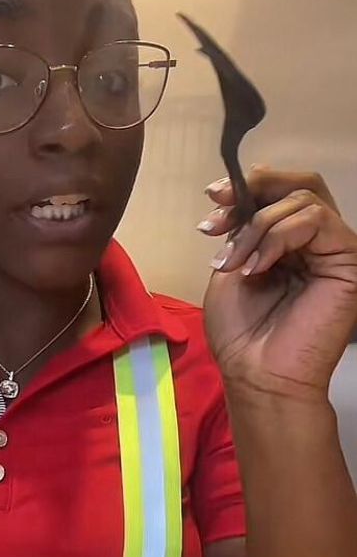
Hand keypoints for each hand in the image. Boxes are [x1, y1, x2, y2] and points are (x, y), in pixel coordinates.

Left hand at [197, 166, 356, 400]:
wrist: (257, 372)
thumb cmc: (241, 330)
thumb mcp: (232, 266)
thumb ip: (241, 230)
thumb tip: (237, 195)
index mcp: (289, 241)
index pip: (280, 192)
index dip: (247, 185)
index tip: (213, 196)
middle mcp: (316, 241)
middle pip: (301, 184)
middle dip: (255, 188)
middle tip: (221, 211)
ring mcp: (334, 249)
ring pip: (303, 201)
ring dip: (257, 226)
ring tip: (234, 262)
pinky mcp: (348, 260)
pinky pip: (316, 221)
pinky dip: (277, 237)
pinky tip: (256, 267)